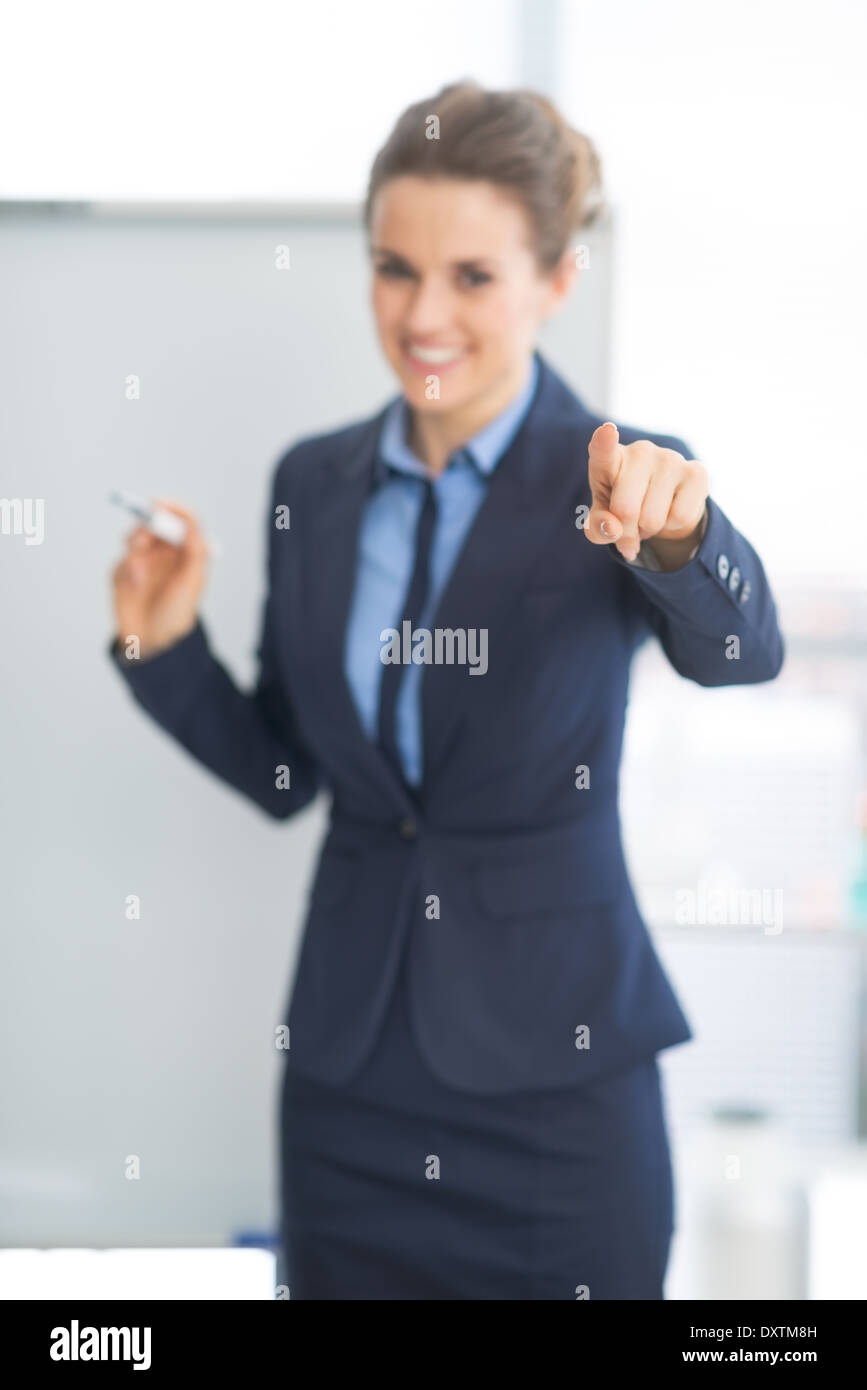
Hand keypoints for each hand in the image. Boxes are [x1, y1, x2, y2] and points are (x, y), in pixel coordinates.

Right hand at [111, 498, 209, 659]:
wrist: (150, 640)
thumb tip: (192, 523)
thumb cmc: (177, 613)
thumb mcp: (192, 583)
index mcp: (186, 552)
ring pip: (134, 538)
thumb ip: (195, 552)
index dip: (171, 509)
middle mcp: (165, 553)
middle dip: (146, 526)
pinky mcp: (123, 572)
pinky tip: (135, 589)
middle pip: (154, 523)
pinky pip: (121, 560)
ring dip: (135, 551)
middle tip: (143, 538)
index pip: (181, 521)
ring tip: (139, 576)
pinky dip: (126, 570)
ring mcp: (143, 561)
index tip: (158, 504)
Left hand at [584, 422, 708, 568]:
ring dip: (649, 530)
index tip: (607, 430)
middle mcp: (640, 451)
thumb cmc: (625, 505)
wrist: (665, 503)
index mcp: (609, 459)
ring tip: (649, 516)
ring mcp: (670, 458)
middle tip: (630, 524)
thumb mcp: (604, 519)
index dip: (604, 442)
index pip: (603, 449)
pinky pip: (679, 517)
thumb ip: (598, 527)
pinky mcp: (696, 471)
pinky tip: (670, 511)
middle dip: (626, 531)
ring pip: (652, 519)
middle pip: (625, 509)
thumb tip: (613, 528)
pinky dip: (671, 526)